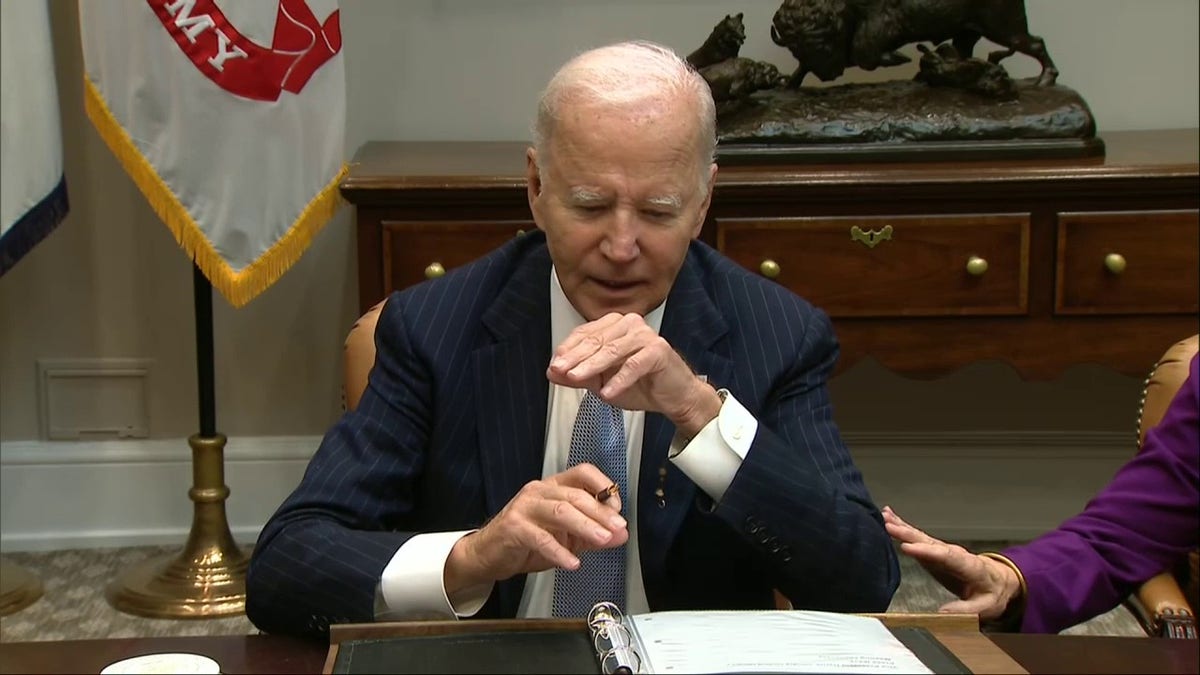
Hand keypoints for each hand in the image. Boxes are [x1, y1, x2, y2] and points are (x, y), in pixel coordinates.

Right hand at [444, 463, 627, 593]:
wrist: (489, 554)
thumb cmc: (527, 541)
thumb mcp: (566, 538)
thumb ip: (593, 535)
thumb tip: (622, 534)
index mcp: (554, 487)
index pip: (583, 473)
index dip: (603, 487)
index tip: (618, 509)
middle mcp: (539, 491)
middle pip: (575, 495)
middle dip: (600, 512)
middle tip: (617, 528)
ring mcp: (524, 507)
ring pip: (560, 511)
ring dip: (585, 526)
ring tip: (602, 540)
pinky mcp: (513, 527)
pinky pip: (540, 538)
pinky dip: (558, 551)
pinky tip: (571, 562)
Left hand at [546, 313, 720, 436]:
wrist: (675, 397)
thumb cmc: (641, 384)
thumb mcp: (602, 382)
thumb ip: (579, 376)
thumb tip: (552, 372)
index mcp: (614, 326)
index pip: (584, 333)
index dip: (567, 350)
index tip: (554, 365)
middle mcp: (629, 324)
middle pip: (596, 340)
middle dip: (575, 357)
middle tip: (559, 370)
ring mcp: (645, 335)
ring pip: (612, 350)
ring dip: (592, 366)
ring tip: (576, 378)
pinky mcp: (658, 350)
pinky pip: (633, 365)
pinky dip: (618, 380)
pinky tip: (607, 393)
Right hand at [881, 506, 1021, 620]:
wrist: (997, 581)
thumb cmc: (992, 593)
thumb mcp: (985, 607)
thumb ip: (965, 610)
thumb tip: (941, 613)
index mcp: (969, 565)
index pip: (946, 556)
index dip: (926, 551)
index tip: (906, 548)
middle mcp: (953, 553)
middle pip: (929, 542)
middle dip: (908, 534)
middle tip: (888, 526)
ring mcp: (942, 550)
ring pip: (921, 537)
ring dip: (902, 527)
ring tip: (884, 517)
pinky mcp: (933, 552)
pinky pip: (917, 538)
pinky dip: (903, 527)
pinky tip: (889, 518)